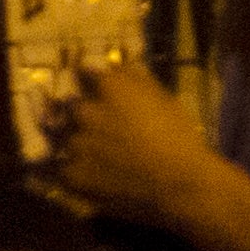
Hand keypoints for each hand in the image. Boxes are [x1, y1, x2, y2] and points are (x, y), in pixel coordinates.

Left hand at [49, 64, 220, 227]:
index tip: (96, 85)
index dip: (91, 79)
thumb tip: (122, 66)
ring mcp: (76, 145)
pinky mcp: (73, 175)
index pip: (86, 72)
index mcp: (111, 89)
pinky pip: (69, 169)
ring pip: (72, 140)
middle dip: (86, 115)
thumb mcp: (167, 100)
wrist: (179, 183)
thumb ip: (139, 80)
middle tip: (105, 128)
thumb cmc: (180, 137)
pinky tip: (99, 176)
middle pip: (76, 108)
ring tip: (104, 157)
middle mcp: (86, 112)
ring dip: (83, 144)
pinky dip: (80, 171)